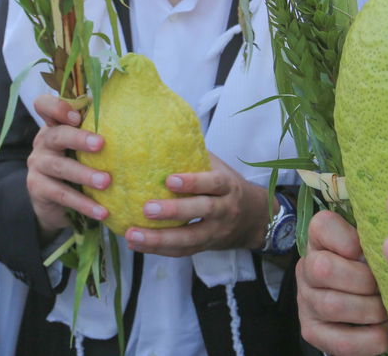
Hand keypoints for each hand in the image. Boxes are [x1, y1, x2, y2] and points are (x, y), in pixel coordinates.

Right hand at [26, 94, 109, 239]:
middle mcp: (43, 142)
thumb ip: (97, 130)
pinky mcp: (38, 189)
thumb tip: (134, 115)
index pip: (44, 105)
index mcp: (55, 126)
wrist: (54, 203)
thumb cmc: (77, 165)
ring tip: (106, 182)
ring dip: (84, 174)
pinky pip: (62, 195)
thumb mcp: (83, 147)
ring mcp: (37, 165)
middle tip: (101, 144)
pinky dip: (83, 203)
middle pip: (56, 135)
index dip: (57, 107)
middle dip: (79, 138)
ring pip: (60, 167)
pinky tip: (102, 212)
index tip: (77, 116)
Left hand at [123, 153, 266, 257]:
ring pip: (190, 239)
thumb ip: (195, 156)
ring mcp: (216, 232)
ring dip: (159, 239)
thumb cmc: (229, 187)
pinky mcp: (206, 247)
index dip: (193, 182)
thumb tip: (163, 134)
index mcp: (228, 186)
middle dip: (174, 212)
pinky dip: (159, 250)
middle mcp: (225, 210)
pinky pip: (182, 252)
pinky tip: (136, 244)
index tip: (169, 180)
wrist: (255, 219)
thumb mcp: (219, 169)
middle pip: (202, 211)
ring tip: (132, 235)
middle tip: (146, 208)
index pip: (213, 183)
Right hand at [297, 210, 387, 355]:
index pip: (322, 225)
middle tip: (386, 286)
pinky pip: (342, 340)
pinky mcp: (312, 332)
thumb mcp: (371, 246)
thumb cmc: (371, 269)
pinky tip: (386, 331)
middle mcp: (306, 268)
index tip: (368, 252)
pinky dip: (372, 338)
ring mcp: (306, 302)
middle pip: (324, 268)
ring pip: (333, 305)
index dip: (349, 239)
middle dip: (365, 281)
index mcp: (319, 240)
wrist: (358, 310)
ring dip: (371, 310)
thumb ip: (379, 237)